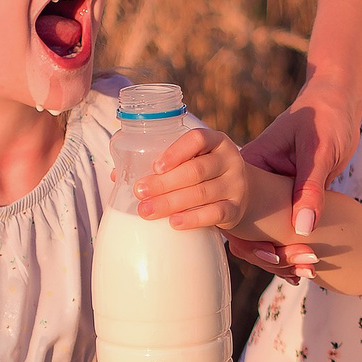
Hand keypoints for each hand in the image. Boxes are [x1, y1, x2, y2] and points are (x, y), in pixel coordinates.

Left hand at [134, 121, 250, 233]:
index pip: (198, 139)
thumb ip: (162, 164)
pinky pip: (215, 214)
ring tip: (146, 211)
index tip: (155, 167)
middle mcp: (229, 160)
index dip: (176, 152)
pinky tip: (174, 222)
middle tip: (140, 192)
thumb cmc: (205, 174)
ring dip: (171, 203)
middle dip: (164, 183)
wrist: (243, 194)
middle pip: (195, 170)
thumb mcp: (192, 161)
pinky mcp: (236, 209)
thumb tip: (119, 175)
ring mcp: (235, 185)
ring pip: (202, 193)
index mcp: (215, 141)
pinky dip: (193, 219)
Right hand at [226, 82, 361, 278]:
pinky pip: (279, 232)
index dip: (247, 242)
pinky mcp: (286, 201)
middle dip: (270, 256)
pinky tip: (304, 268)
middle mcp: (250, 185)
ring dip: (282, 259)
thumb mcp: (317, 151)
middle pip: (245, 233)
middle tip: (304, 267)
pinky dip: (290, 250)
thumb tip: (303, 229)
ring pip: (261, 237)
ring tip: (308, 270)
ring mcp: (267, 195)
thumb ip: (310, 188)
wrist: (339, 103)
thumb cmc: (323, 117)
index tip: (274, 256)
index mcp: (247, 167)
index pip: (229, 211)